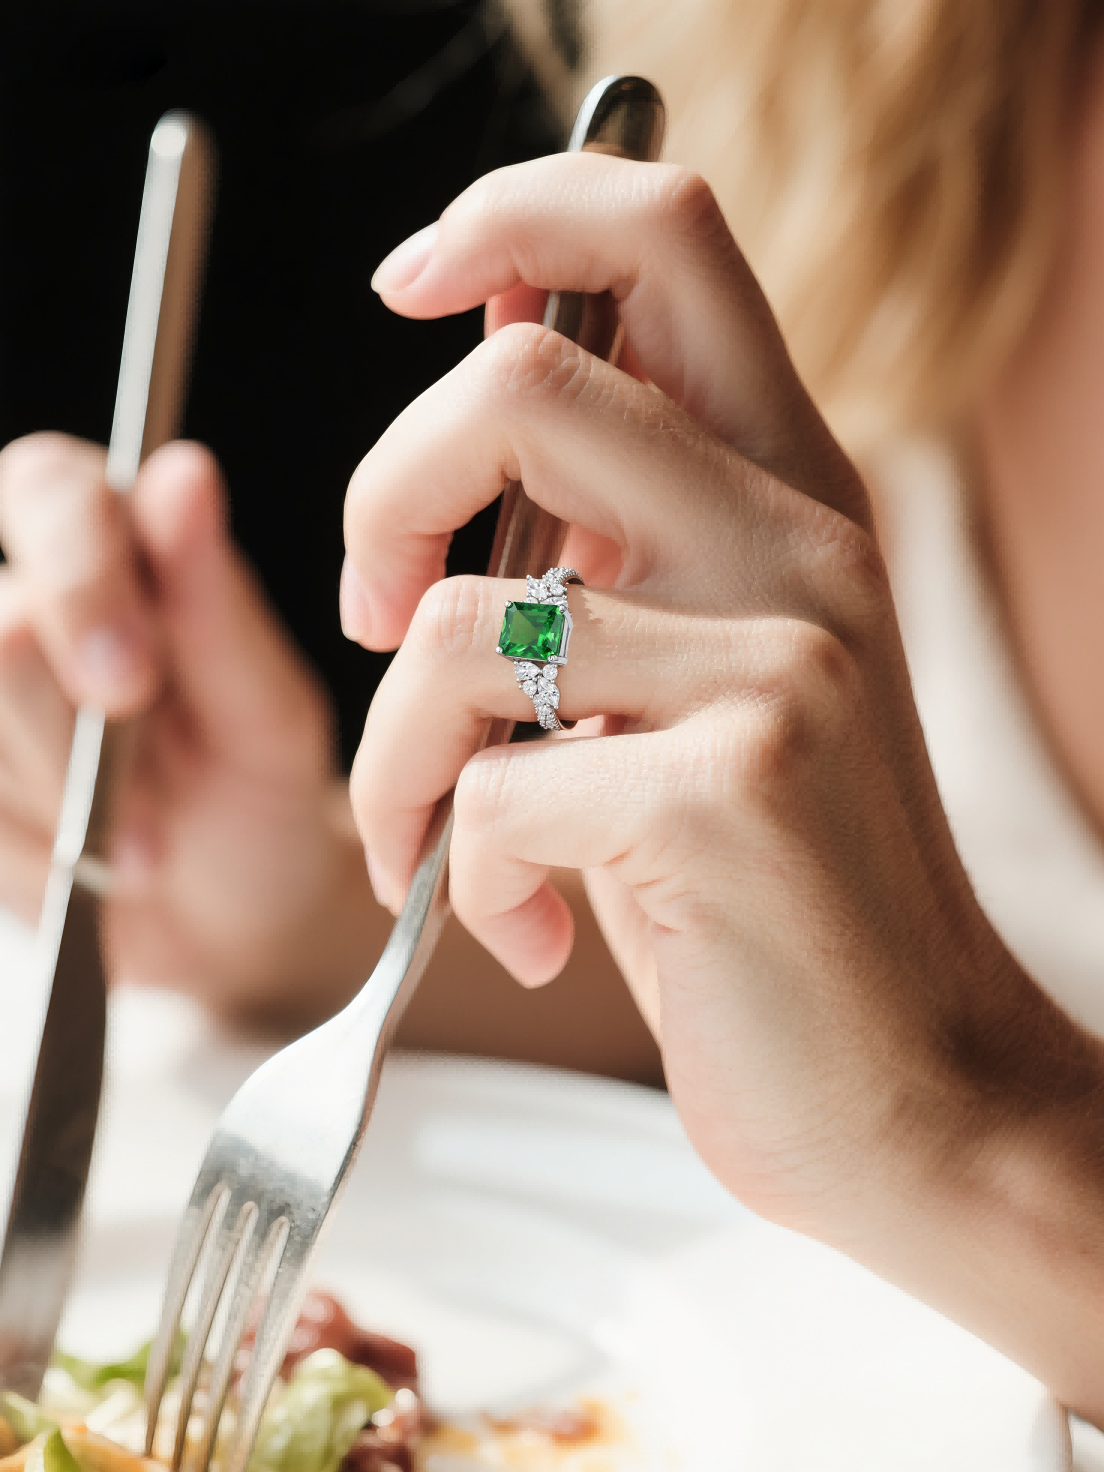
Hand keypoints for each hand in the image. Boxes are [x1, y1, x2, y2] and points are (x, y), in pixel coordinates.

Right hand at [0, 435, 384, 1027]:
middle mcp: (28, 601)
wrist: (230, 919)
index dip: (78, 579)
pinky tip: (86, 867)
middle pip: (0, 627)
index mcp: (115, 544)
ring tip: (144, 848)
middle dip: (76, 737)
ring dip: (66, 812)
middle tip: (151, 820)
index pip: (47, 488)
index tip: (132, 684)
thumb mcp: (263, 715)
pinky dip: (30, 859)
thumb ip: (213, 604)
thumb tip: (182, 472)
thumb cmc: (257, 795)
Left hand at [343, 153, 1103, 1419]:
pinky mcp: (726, 793)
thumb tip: (474, 427)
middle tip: (380, 615)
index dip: (511, 215)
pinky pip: (485, 790)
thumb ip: (611, 550)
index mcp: (789, 494)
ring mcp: (774, 664)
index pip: (661, 235)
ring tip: (427, 842)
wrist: (911, 1083)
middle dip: (381, 498)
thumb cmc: (776, 888)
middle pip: (522, 382)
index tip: (414, 284)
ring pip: (462, 623)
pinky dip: (456, 875)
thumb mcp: (701, 684)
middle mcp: (796, 547)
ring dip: (390, 755)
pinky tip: (525, 932)